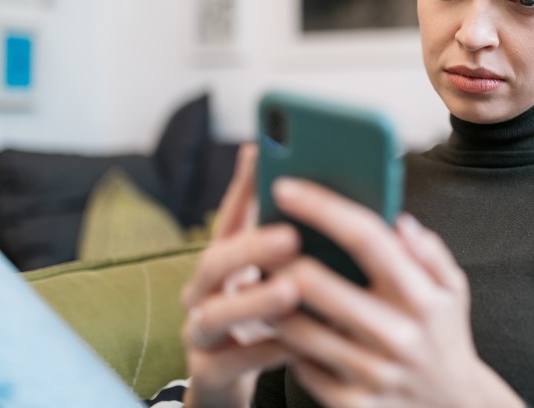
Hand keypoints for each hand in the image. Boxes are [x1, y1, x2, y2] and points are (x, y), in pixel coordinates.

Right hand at [180, 144, 302, 407]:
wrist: (230, 381)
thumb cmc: (264, 318)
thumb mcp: (275, 275)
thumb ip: (294, 239)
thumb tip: (332, 194)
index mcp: (224, 261)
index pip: (229, 216)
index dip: (243, 185)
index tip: (261, 152)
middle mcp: (205, 292)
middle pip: (214, 262)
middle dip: (251, 247)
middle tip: (291, 236)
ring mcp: (201, 333)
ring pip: (215, 314)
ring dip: (254, 300)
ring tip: (291, 289)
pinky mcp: (208, 373)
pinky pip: (232, 362)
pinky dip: (264, 351)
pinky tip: (297, 343)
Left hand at [266, 178, 524, 407]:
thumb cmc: (444, 336)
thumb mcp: (454, 290)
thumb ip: (429, 251)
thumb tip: (399, 220)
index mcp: (422, 296)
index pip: (366, 238)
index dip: (321, 208)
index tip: (285, 187)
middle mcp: (398, 334)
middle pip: (317, 284)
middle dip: (279, 257)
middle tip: (259, 240)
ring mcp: (373, 374)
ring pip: (298, 330)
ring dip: (272, 302)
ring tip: (261, 282)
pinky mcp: (352, 404)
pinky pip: (303, 367)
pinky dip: (290, 345)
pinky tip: (285, 329)